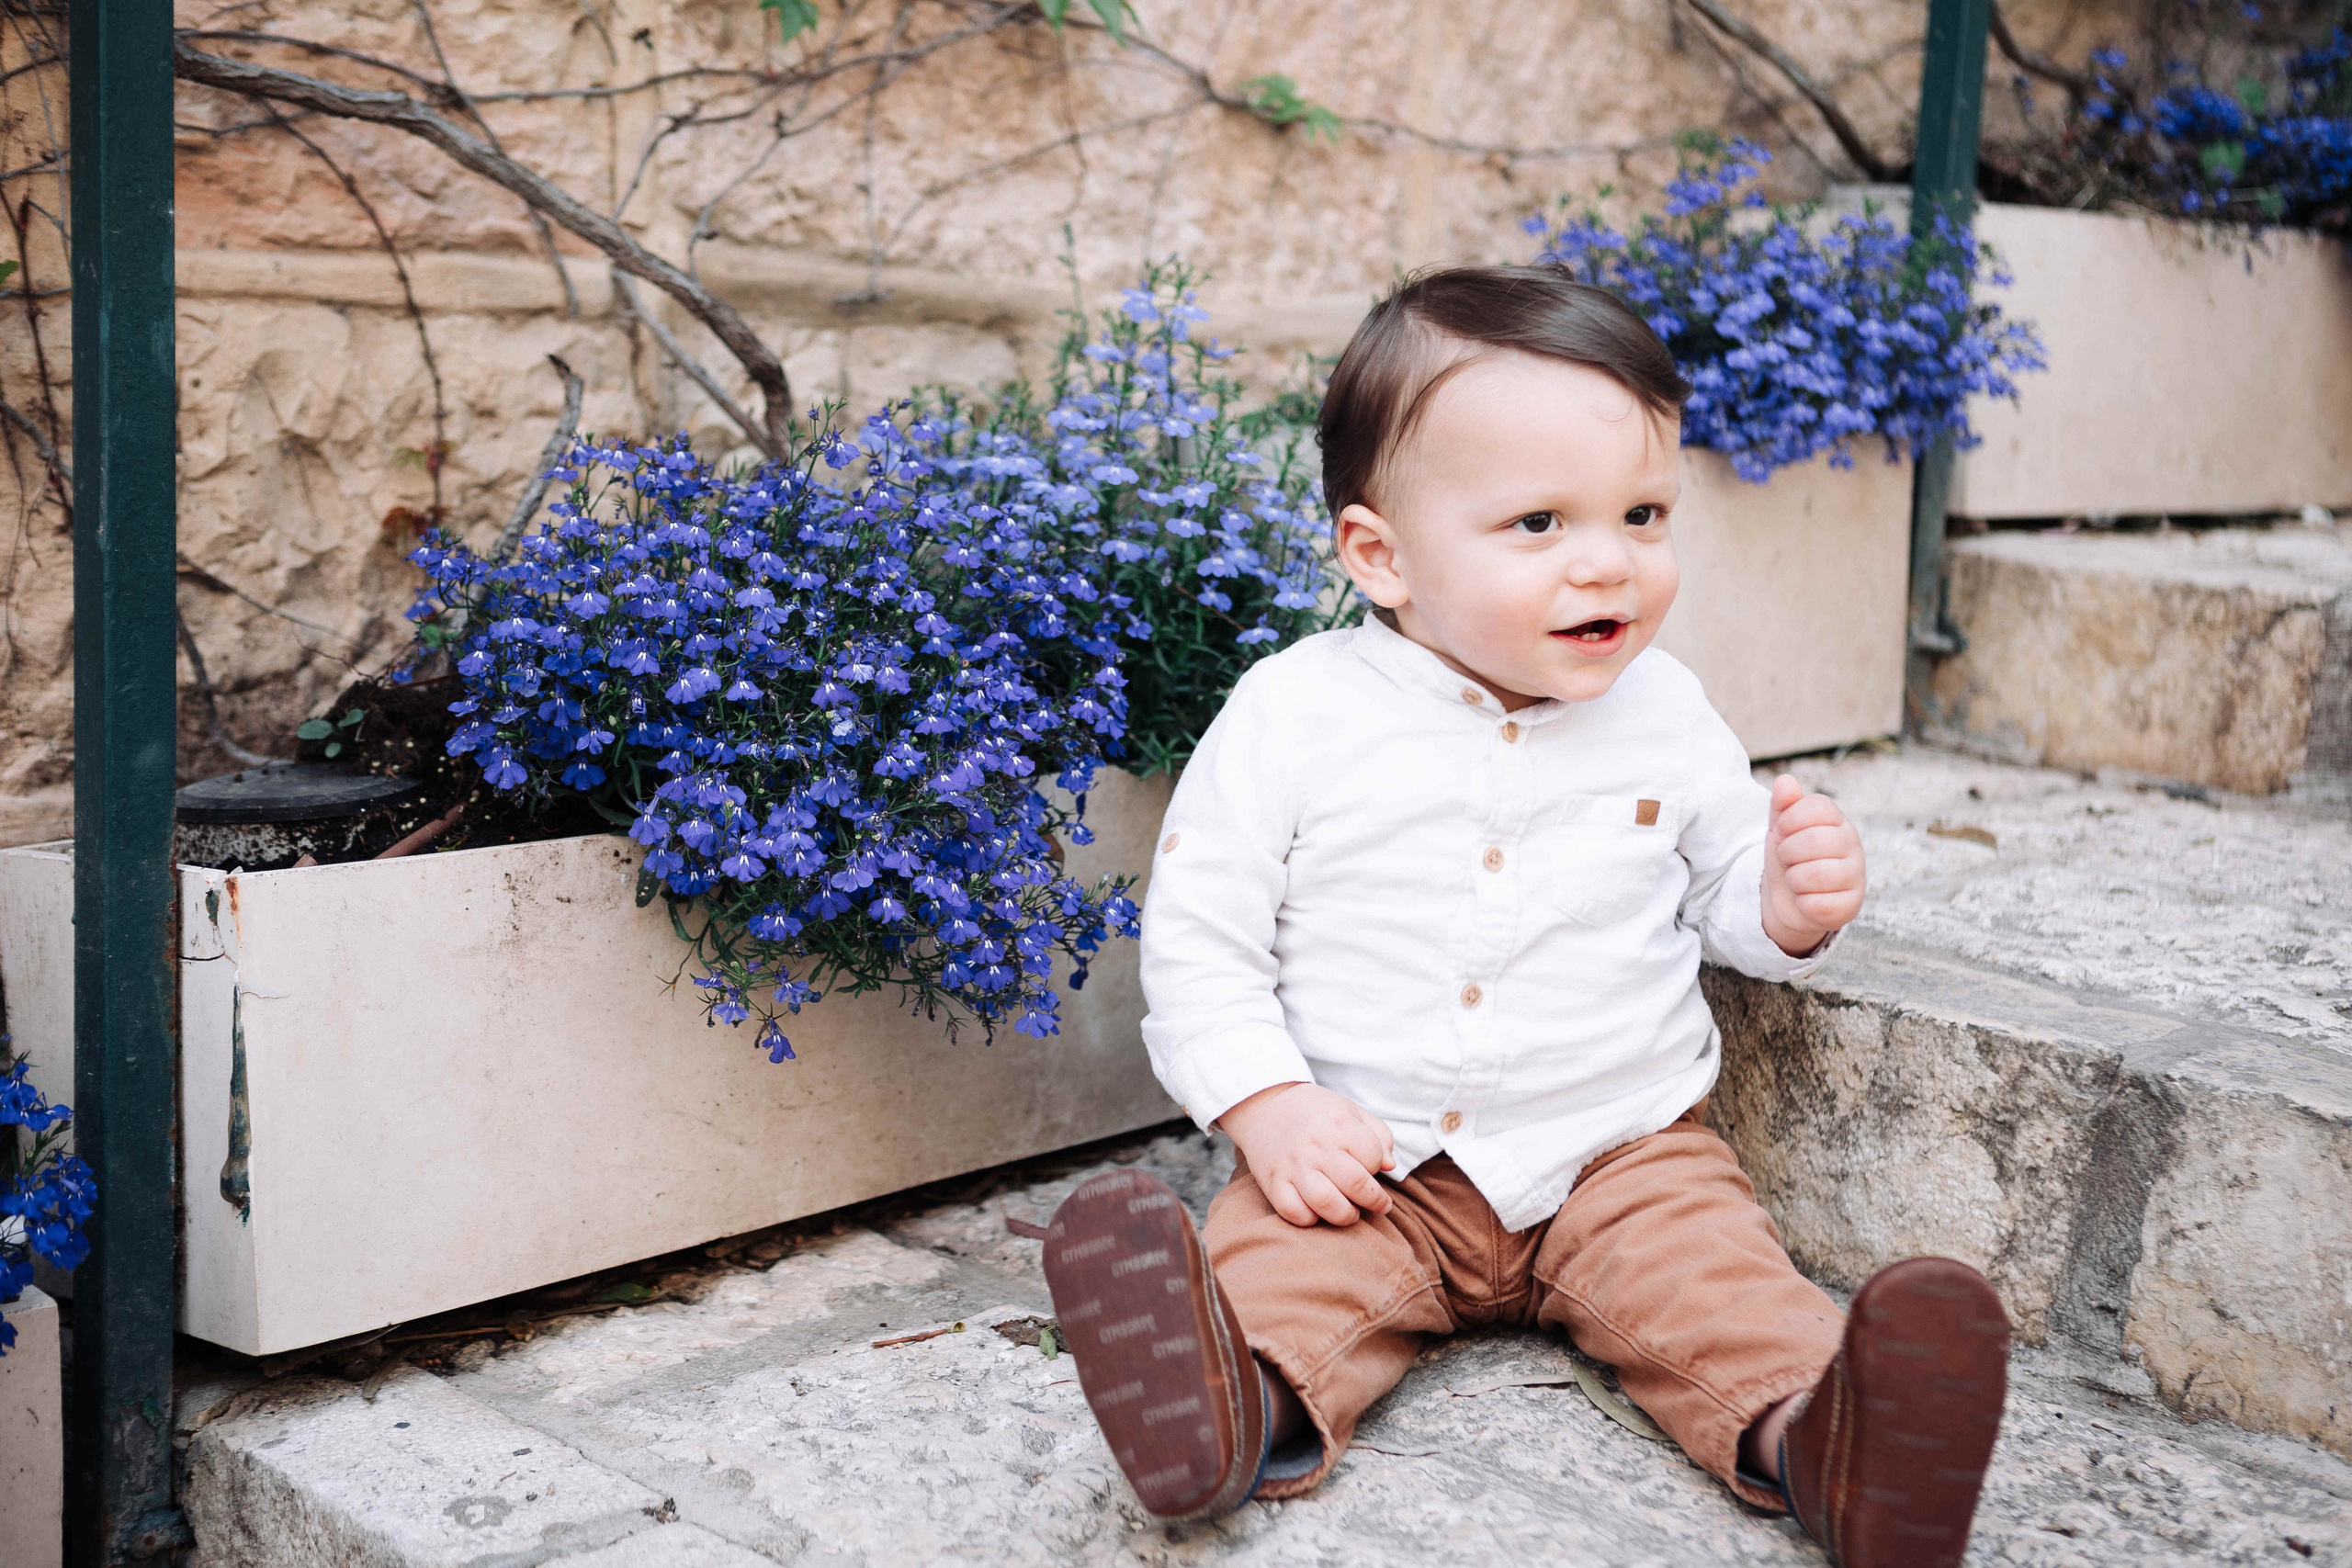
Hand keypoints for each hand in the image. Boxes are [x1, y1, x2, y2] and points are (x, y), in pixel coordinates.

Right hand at [1215, 1082, 1396, 1228]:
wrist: (1265, 1107)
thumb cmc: (1316, 1113)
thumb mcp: (1351, 1111)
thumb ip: (1378, 1135)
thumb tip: (1389, 1166)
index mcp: (1339, 1125)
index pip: (1373, 1156)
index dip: (1378, 1166)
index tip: (1373, 1169)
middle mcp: (1316, 1147)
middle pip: (1355, 1183)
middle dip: (1374, 1200)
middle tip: (1379, 1204)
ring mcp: (1293, 1167)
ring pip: (1326, 1203)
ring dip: (1346, 1215)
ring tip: (1351, 1213)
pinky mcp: (1273, 1184)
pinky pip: (1294, 1213)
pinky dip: (1310, 1219)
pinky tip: (1318, 1212)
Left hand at [1761, 774, 1864, 957]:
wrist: (1788, 900)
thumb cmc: (1789, 858)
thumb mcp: (1780, 829)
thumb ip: (1782, 805)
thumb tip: (1785, 781)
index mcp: (1836, 820)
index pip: (1817, 806)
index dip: (1789, 820)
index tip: (1781, 832)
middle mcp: (1852, 844)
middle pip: (1814, 840)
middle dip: (1787, 852)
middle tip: (1788, 859)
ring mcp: (1856, 875)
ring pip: (1814, 874)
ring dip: (1793, 879)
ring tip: (1796, 879)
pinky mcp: (1851, 906)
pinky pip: (1817, 904)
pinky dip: (1802, 903)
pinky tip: (1806, 900)